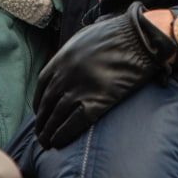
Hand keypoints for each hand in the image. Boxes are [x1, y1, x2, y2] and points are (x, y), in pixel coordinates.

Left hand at [32, 6, 163, 148]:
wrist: (139, 38)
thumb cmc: (117, 34)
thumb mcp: (86, 36)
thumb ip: (72, 50)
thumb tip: (67, 62)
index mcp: (62, 58)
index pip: (42, 85)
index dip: (39, 101)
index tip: (39, 111)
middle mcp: (66, 75)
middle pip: (47, 103)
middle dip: (42, 120)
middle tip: (40, 133)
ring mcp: (80, 89)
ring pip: (57, 116)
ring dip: (49, 131)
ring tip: (47, 143)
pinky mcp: (97, 101)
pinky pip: (74, 123)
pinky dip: (64, 134)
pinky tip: (59, 142)